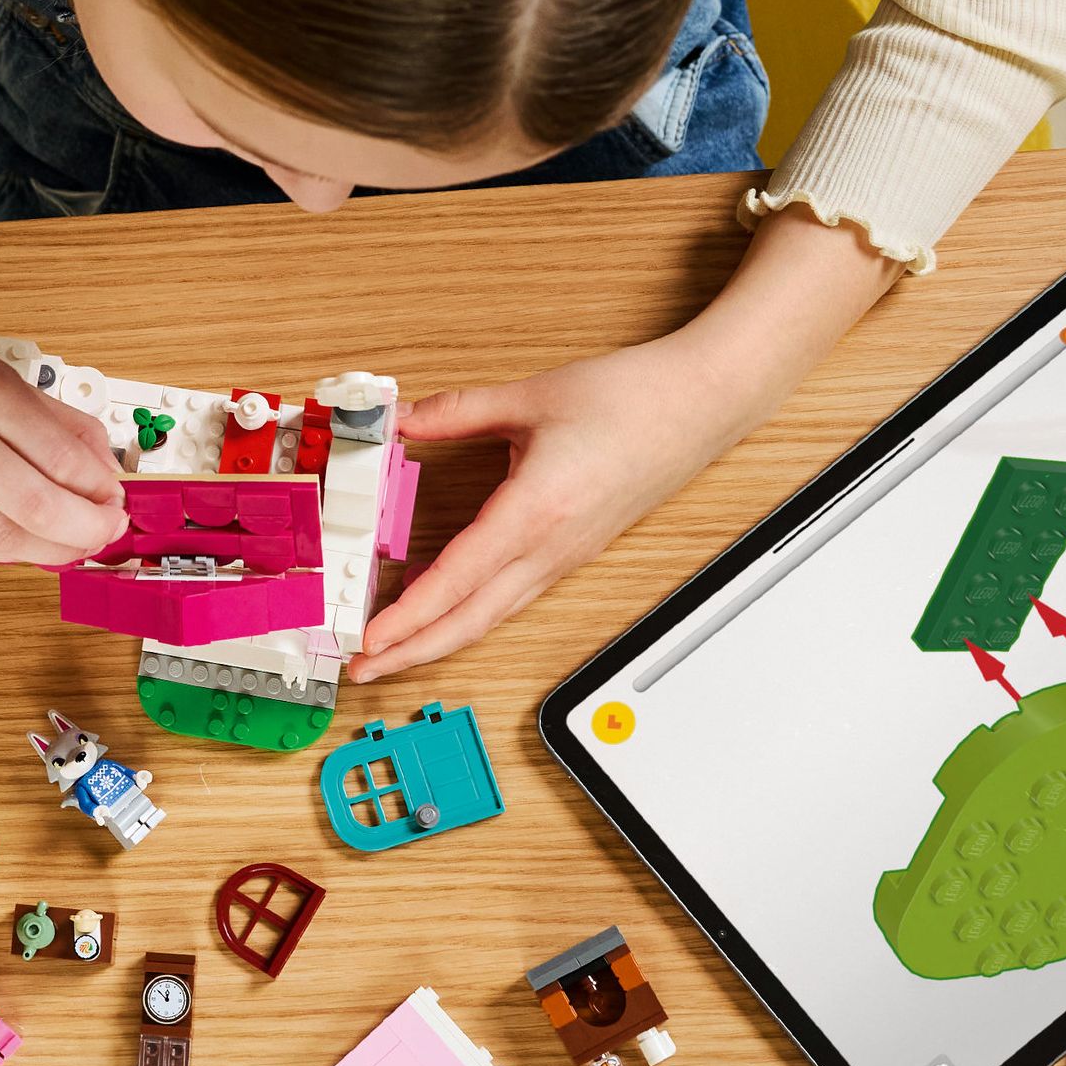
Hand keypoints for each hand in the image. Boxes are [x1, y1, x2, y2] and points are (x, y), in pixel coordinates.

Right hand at [0, 313, 125, 563]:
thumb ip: (48, 419)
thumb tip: (102, 471)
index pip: (62, 456)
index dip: (99, 490)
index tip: (113, 498)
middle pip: (36, 507)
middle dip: (85, 529)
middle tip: (103, 530)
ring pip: (0, 538)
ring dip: (50, 549)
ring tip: (70, 542)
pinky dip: (2, 550)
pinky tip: (23, 542)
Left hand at [350, 204, 909, 680]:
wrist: (701, 404)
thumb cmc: (634, 400)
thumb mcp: (532, 396)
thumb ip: (457, 411)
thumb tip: (402, 420)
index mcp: (536, 511)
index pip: (458, 579)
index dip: (408, 617)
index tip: (369, 640)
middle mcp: (551, 548)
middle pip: (471, 620)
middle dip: (413, 651)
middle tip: (364, 669)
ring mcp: (566, 556)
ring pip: (493, 616)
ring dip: (441, 640)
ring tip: (395, 652)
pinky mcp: (575, 552)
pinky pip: (514, 598)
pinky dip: (473, 616)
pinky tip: (449, 614)